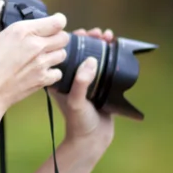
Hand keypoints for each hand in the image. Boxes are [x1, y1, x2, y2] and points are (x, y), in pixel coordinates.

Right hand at [0, 0, 69, 116]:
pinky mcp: (43, 79)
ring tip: (43, 56)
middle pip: (64, 37)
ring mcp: (41, 63)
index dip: (58, 21)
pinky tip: (41, 71)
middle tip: (47, 41)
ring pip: (63, 54)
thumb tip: (0, 4)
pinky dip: (52, 72)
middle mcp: (36, 45)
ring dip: (55, 54)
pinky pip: (58, 72)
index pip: (57, 21)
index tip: (53, 24)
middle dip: (57, 37)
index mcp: (22, 31)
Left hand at [49, 27, 114, 159]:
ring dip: (99, 43)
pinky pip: (102, 64)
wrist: (92, 139)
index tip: (84, 32)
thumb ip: (81, 82)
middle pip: (79, 50)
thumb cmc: (78, 122)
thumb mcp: (76, 101)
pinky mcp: (97, 83)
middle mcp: (69, 76)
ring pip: (92, 55)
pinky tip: (113, 46)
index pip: (64, 52)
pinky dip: (108, 53)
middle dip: (90, 38)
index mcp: (59, 77)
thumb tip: (91, 61)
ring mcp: (84, 79)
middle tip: (99, 33)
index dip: (73, 39)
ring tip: (108, 36)